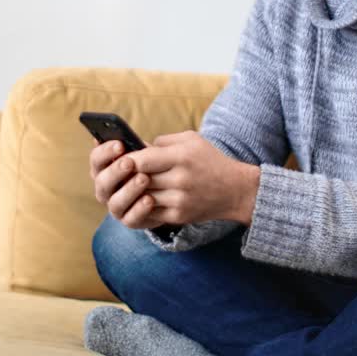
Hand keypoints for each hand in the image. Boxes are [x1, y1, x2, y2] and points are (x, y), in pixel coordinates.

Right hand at [88, 139, 162, 228]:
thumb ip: (133, 146)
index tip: (120, 144)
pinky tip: (150, 199)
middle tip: (130, 162)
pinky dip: (139, 209)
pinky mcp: (128, 221)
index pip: (96, 159)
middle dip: (115, 171)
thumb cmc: (148, 165)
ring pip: (115, 202)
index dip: (105, 152)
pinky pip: (131, 218)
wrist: (165, 189)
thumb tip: (125, 135)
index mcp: (103, 169)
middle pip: (102, 181)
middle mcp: (104, 189)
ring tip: (144, 178)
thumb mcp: (142, 153)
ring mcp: (115, 207)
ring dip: (129, 190)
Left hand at [122, 131, 259, 227]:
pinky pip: (151, 212)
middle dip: (128, 176)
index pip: (142, 160)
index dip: (128, 160)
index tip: (122, 158)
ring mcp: (180, 200)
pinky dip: (143, 205)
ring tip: (130, 185)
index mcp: (182, 156)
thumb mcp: (192, 140)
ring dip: (134, 192)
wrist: (236, 190)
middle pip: (140, 179)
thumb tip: (137, 148)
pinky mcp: (180, 216)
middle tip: (120, 173)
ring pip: (143, 196)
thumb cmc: (210, 160)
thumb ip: (163, 141)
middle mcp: (180, 179)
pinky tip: (142, 198)